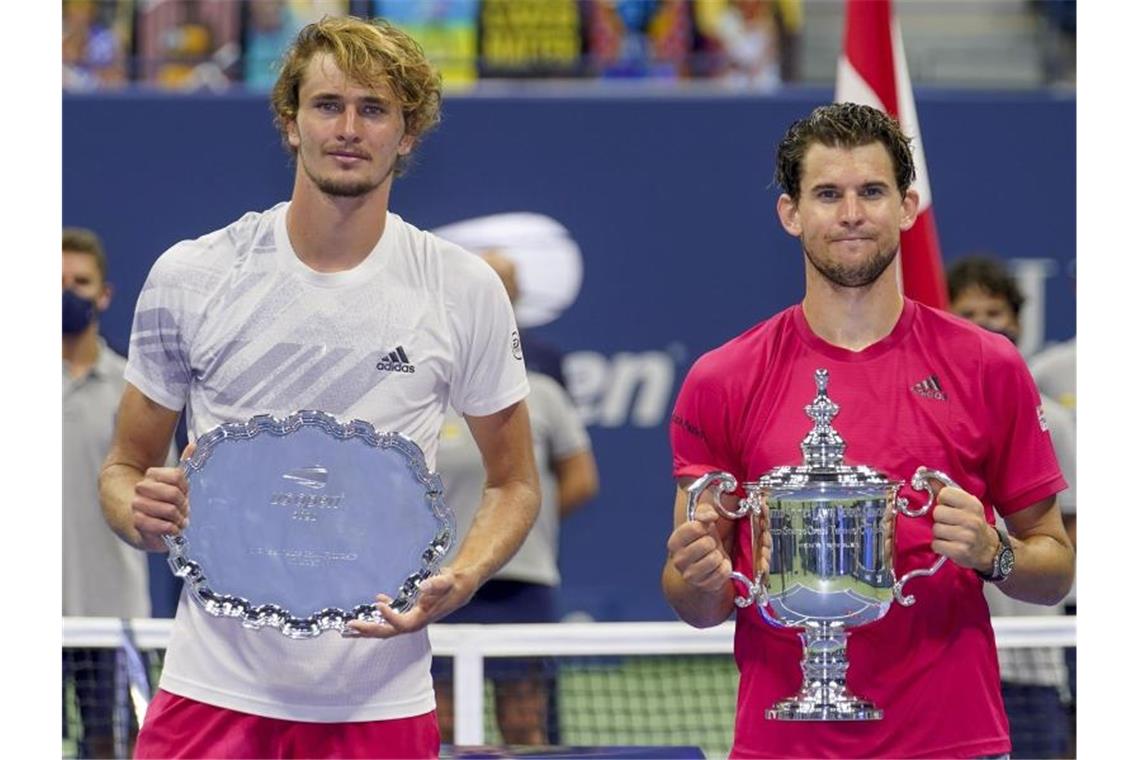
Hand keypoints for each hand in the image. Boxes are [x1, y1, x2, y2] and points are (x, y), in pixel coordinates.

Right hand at [130, 442, 193, 551]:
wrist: (138, 523)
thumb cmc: (161, 503)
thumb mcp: (174, 484)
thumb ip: (184, 463)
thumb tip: (194, 444)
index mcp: (152, 475)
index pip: (178, 476)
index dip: (185, 489)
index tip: (184, 495)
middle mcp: (142, 488)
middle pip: (174, 493)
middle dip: (183, 505)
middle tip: (183, 511)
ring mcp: (137, 505)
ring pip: (169, 510)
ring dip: (178, 519)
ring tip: (177, 521)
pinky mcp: (137, 523)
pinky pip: (162, 526)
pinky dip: (171, 529)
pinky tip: (172, 529)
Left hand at [344, 568, 475, 638]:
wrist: (461, 586)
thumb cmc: (455, 584)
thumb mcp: (448, 580)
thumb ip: (437, 583)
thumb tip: (422, 586)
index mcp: (423, 617)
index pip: (403, 623)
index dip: (390, 616)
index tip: (378, 604)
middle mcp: (415, 621)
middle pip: (389, 631)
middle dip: (369, 629)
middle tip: (350, 625)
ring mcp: (411, 618)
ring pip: (387, 627)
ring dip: (369, 626)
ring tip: (350, 626)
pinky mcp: (410, 612)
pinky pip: (392, 617)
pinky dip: (381, 613)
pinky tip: (377, 600)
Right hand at [667, 497, 743, 593]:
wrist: (706, 568)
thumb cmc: (703, 541)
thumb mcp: (702, 523)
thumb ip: (704, 512)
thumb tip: (711, 516)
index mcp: (674, 542)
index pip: (695, 527)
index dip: (705, 527)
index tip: (703, 532)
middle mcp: (678, 560)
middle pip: (707, 543)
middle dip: (713, 543)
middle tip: (709, 547)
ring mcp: (690, 575)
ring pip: (715, 558)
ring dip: (719, 556)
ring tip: (713, 557)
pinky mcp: (704, 586)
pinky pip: (723, 572)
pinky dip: (725, 568)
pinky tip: (718, 567)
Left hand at [930, 484, 998, 572]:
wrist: (988, 548)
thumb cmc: (971, 522)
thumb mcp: (963, 504)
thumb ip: (942, 488)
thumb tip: (921, 471)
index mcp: (972, 504)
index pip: (944, 494)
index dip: (942, 501)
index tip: (949, 507)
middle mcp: (971, 519)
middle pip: (937, 512)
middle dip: (939, 519)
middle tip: (950, 523)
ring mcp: (967, 536)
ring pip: (936, 529)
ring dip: (939, 534)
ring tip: (951, 535)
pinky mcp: (961, 551)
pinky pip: (936, 545)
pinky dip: (940, 546)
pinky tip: (950, 545)